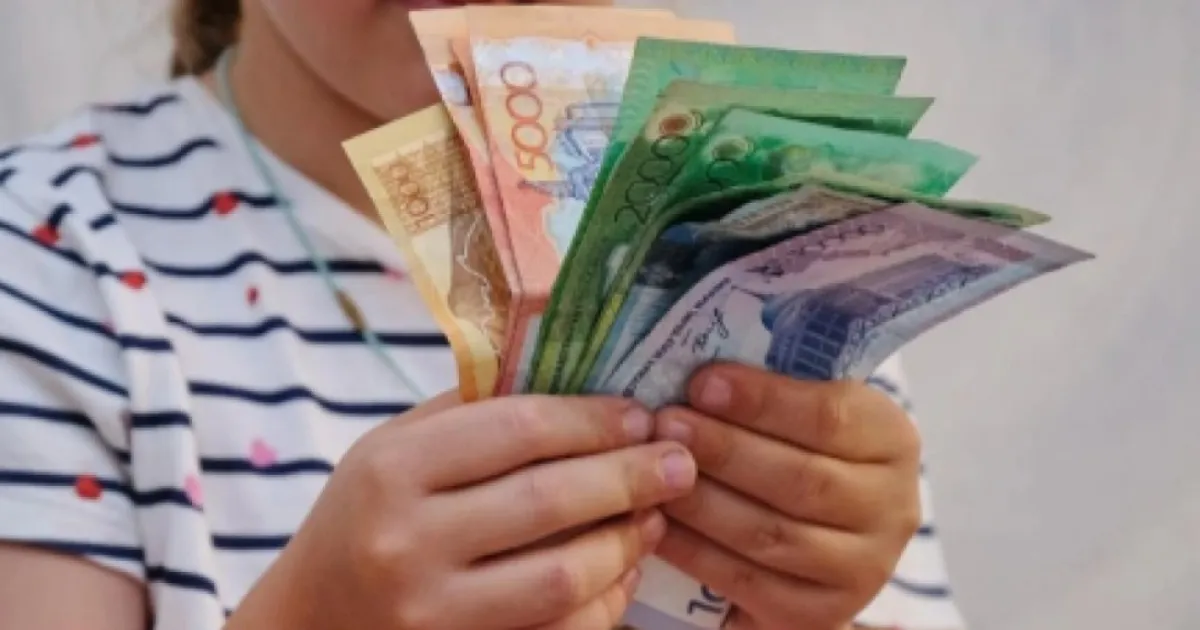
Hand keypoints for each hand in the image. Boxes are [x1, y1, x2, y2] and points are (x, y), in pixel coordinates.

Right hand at [229, 391, 697, 629]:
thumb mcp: (392, 448)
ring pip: (563, 578)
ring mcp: (432, 612)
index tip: (640, 413)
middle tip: (679, 461)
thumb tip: (578, 377)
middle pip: (550, 501)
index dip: (593, 420)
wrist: (308, 622)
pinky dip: (604, 604)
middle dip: (630, 477)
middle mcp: (407, 541)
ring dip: (626, 543)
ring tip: (655, 516)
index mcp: (393, 468)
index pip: (518, 429)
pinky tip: (622, 572)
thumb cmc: (361, 518)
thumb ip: (472, 413)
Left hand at [651, 364, 921, 629]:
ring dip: (704, 502)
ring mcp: (863, 569)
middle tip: (666, 425)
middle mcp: (892, 508)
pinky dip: (698, 554)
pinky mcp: (822, 613)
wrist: (820, 527)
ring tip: (653, 471)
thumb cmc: (799, 446)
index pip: (831, 417)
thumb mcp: (804, 407)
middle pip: (800, 480)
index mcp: (892, 440)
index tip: (701, 383)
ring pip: (773, 535)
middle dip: (724, 450)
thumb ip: (770, 390)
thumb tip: (699, 371)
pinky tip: (660, 524)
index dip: (762, 400)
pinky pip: (751, 583)